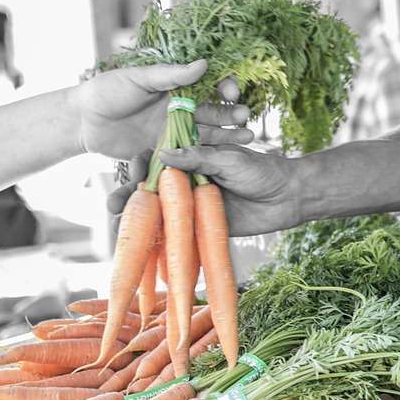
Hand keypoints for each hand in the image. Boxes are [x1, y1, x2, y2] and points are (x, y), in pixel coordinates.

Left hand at [73, 59, 252, 159]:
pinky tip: (227, 158)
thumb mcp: (138, 78)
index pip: (208, 83)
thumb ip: (170, 75)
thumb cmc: (107, 91)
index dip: (224, 86)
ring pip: (209, 132)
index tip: (232, 92)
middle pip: (213, 110)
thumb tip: (203, 64)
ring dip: (229, 134)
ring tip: (248, 137)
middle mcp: (180, 107)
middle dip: (231, 113)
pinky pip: (192, 154)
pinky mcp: (168, 151)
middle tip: (245, 118)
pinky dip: (210, 155)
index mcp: (175, 85)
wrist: (83, 122)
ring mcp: (175, 130)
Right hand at [107, 143, 295, 237]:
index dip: (142, 165)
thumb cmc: (261, 171)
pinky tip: (139, 244)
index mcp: (191, 157)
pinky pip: (175, 232)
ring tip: (116, 222)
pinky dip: (158, 238)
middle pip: (151, 187)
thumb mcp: (228, 159)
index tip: (133, 168)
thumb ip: (198, 158)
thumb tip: (162, 156)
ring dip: (137, 217)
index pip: (157, 159)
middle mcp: (186, 180)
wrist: (288, 197)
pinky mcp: (200, 226)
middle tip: (112, 204)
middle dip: (130, 195)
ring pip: (158, 210)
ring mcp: (191, 204)